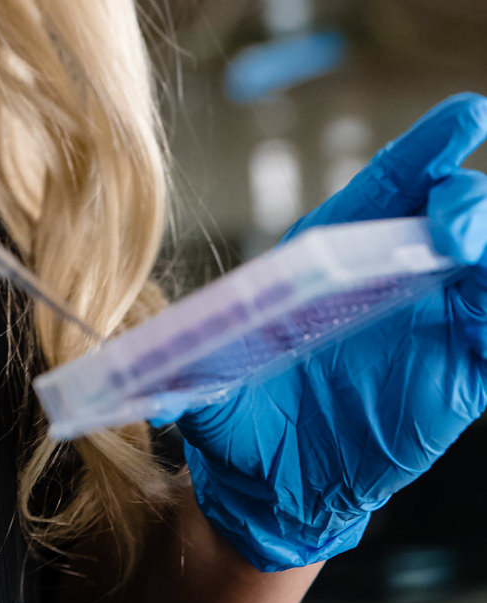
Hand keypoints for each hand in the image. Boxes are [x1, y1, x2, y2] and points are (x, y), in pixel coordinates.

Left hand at [174, 95, 486, 571]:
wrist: (270, 486)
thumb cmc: (237, 419)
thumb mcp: (206, 392)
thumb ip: (185, 383)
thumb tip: (148, 389)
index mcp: (333, 255)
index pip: (389, 188)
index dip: (427, 150)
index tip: (466, 116)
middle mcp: (392, 278)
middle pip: (451, 218)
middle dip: (464, 204)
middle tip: (452, 219)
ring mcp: (432, 326)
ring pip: (486, 268)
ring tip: (468, 253)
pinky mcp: (459, 378)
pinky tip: (486, 311)